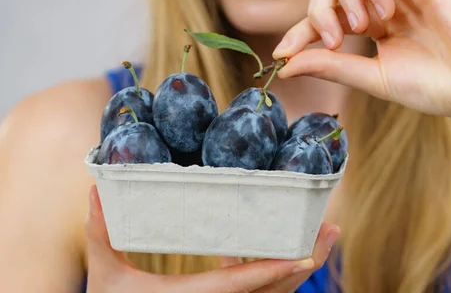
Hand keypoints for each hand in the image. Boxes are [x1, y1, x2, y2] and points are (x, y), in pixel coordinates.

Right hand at [85, 185, 339, 292]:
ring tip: (321, 234)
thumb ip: (102, 235)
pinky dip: (269, 272)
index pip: (242, 286)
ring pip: (272, 292)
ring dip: (298, 265)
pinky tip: (264, 247)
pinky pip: (256, 290)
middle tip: (331, 229)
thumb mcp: (106, 279)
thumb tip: (95, 192)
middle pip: (274, 289)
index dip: (275, 270)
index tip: (305, 255)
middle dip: (306, 261)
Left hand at [273, 0, 450, 122]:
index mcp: (370, 23)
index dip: (300, 28)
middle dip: (319, 4)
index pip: (324, 11)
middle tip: (336, 38)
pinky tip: (385, 15)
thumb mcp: (371, 78)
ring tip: (363, 27)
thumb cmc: (433, 87)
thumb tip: (285, 66)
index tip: (283, 52)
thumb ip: (330, 66)